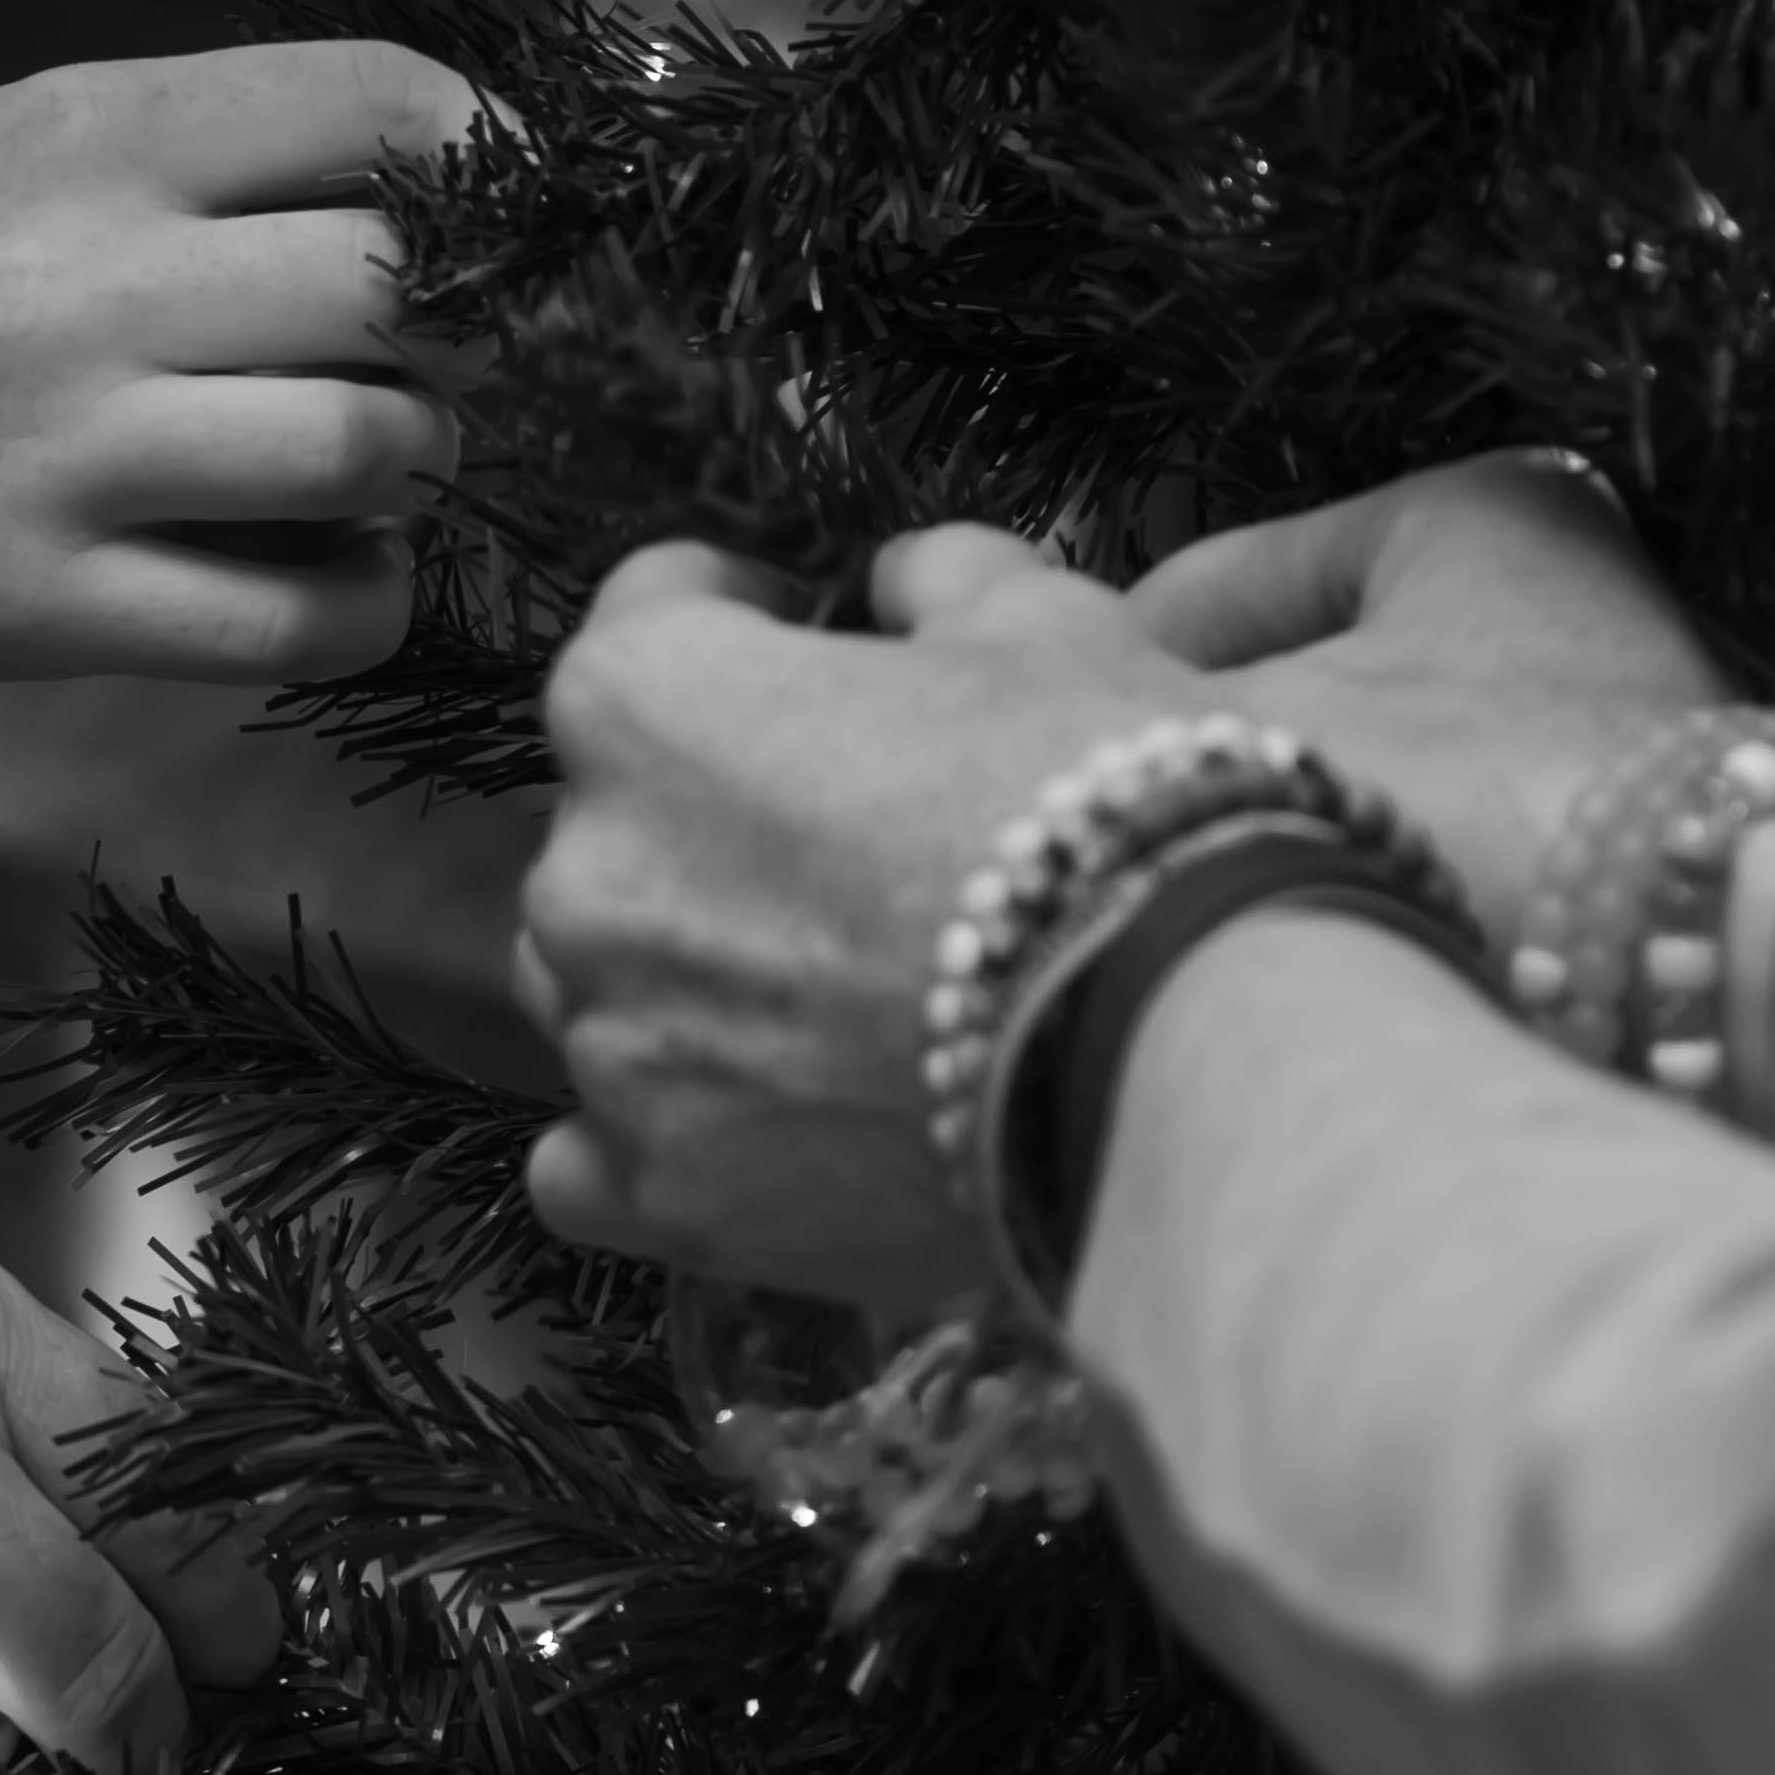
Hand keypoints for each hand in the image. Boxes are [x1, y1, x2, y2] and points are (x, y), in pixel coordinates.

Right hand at [0, 42, 475, 697]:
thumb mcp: (36, 139)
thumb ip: (229, 142)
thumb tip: (477, 167)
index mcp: (98, 132)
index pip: (383, 103)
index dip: (498, 156)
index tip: (512, 207)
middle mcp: (92, 280)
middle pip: (405, 281)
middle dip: (476, 326)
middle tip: (452, 354)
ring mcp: (69, 450)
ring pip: (374, 447)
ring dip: (424, 462)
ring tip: (383, 457)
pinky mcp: (49, 602)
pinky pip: (303, 617)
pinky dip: (369, 597)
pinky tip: (339, 568)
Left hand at [515, 467, 1722, 1294]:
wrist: (1186, 1037)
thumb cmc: (1109, 800)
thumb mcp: (1046, 623)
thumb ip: (947, 582)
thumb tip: (912, 582)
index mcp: (646, 700)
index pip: (650, 615)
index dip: (731, 613)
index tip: (786, 628)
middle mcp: (588, 870)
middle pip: (622, 820)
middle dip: (715, 816)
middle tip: (854, 841)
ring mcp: (618, 1044)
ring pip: (604, 988)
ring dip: (686, 975)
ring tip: (835, 993)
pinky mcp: (669, 1192)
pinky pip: (589, 1164)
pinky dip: (651, 1138)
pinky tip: (746, 1124)